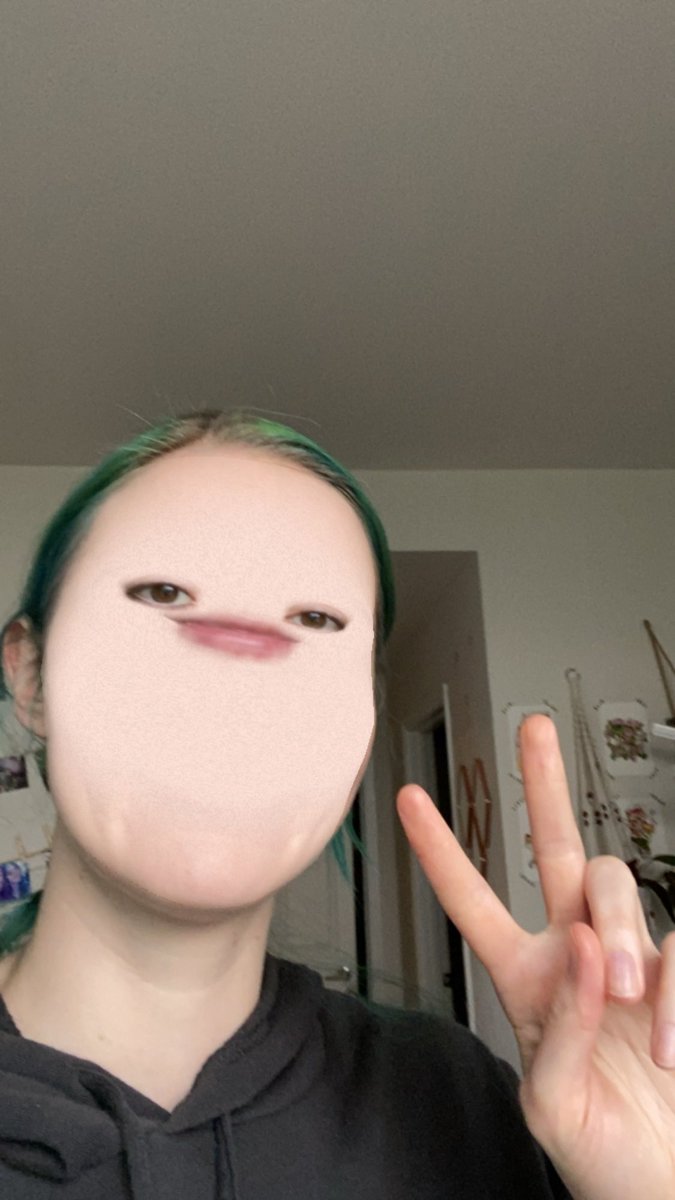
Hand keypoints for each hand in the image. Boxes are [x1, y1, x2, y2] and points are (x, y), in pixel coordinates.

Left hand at [397, 714, 674, 1199]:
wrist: (664, 1182)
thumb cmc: (600, 1154)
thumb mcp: (551, 1105)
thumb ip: (557, 1029)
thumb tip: (584, 950)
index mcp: (525, 979)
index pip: (473, 903)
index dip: (441, 852)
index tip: (408, 802)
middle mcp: (577, 954)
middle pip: (558, 849)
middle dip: (545, 785)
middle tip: (533, 729)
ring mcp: (632, 961)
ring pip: (616, 889)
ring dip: (623, 934)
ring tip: (628, 995)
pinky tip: (668, 1045)